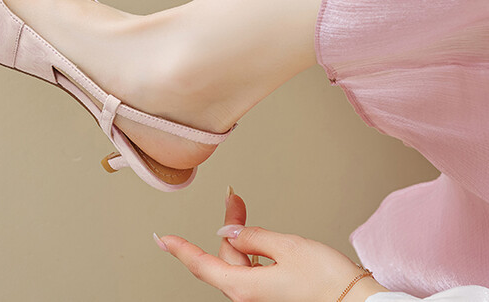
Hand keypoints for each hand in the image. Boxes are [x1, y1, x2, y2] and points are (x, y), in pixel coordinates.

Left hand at [155, 188, 388, 301]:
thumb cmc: (326, 280)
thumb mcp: (286, 247)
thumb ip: (253, 237)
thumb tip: (228, 233)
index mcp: (245, 287)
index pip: (203, 265)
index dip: (180, 250)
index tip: (162, 239)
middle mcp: (249, 295)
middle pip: (224, 256)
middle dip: (227, 224)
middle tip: (233, 195)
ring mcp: (261, 295)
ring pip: (239, 260)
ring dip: (240, 233)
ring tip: (242, 206)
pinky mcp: (274, 292)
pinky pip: (253, 267)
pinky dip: (252, 246)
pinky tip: (259, 234)